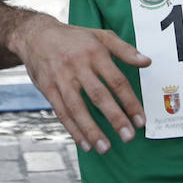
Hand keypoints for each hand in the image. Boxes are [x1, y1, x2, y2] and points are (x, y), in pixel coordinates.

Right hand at [9, 14, 147, 153]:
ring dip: (91, 130)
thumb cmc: (74, 38)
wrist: (36, 35)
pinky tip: (85, 144)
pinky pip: (61, 112)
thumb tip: (147, 62)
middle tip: (128, 137)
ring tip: (105, 148)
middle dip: (114, 118)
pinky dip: (73, 129)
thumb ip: (125, 49)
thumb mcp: (100, 36)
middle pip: (98, 95)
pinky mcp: (47, 89)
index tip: (141, 121)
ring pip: (77, 108)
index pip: (116, 81)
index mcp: (94, 53)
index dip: (130, 102)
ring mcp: (60, 78)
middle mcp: (77, 66)